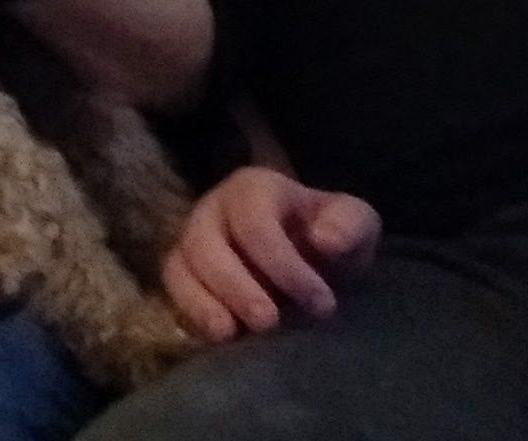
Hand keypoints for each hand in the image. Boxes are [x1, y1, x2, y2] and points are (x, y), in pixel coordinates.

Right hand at [161, 166, 380, 341]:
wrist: (309, 254)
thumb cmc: (328, 236)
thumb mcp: (354, 223)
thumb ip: (348, 225)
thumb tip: (324, 240)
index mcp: (253, 189)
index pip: (255, 223)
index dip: (284, 265)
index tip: (322, 304)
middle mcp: (213, 210)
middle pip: (206, 244)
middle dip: (236, 286)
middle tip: (269, 322)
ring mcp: (191, 241)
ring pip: (180, 266)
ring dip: (203, 303)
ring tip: (230, 334)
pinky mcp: (182, 274)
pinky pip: (173, 290)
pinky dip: (191, 313)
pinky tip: (219, 338)